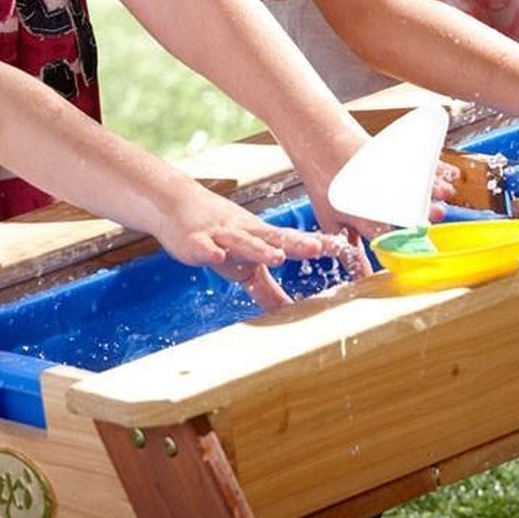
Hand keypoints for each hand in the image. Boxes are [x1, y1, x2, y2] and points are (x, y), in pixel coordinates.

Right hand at [154, 188, 330, 307]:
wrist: (176, 205)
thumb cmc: (217, 235)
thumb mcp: (245, 266)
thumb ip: (267, 289)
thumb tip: (291, 312)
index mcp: (260, 238)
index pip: (292, 240)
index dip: (315, 244)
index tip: (342, 247)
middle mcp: (245, 232)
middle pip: (273, 238)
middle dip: (295, 244)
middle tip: (319, 249)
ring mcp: (220, 234)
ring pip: (243, 241)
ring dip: (259, 249)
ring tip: (278, 257)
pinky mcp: (195, 240)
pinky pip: (203, 245)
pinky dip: (210, 250)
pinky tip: (217, 255)